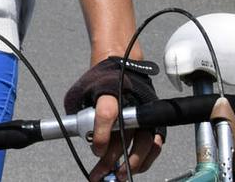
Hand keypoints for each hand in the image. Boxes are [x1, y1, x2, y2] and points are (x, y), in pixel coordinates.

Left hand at [65, 57, 162, 180]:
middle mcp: (133, 102)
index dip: (101, 134)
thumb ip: (79, 110)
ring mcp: (146, 112)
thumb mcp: (82, 89)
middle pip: (127, 135)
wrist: (123, 65)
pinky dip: (147, 160)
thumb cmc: (100, 80)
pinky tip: (134, 168)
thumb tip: (81, 136)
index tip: (95, 150)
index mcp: (111, 89)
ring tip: (119, 176)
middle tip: (102, 171)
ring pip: (145, 143)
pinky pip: (155, 145)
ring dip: (132, 164)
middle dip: (113, 157)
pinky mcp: (155, 121)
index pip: (107, 113)